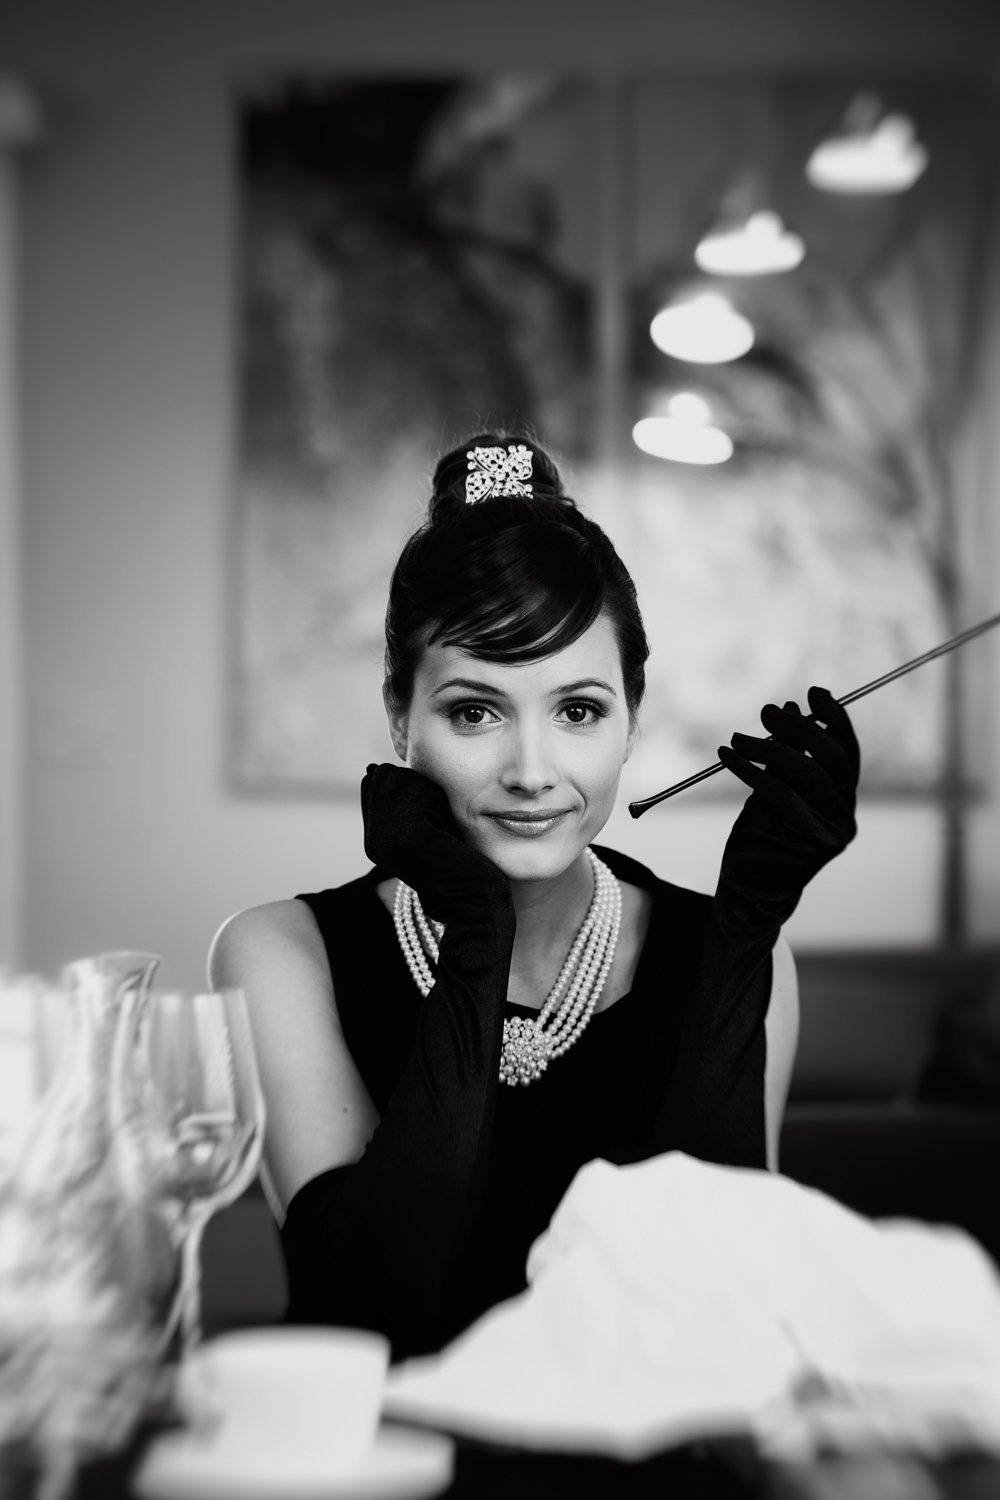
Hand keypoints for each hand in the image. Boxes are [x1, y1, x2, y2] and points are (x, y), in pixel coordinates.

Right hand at [361, 763, 508, 924]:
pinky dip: (437, 799)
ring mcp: (385, 838)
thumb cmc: (462, 861)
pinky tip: (446, 828)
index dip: (410, 786)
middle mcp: (373, 839)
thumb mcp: (429, 826)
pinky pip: (417, 788)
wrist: (474, 903)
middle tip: (439, 823)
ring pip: (401, 777)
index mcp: (374, 839)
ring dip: (429, 792)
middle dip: (417, 785)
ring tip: (442, 827)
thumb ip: (406, 801)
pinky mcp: (406, 835)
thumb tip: (376, 767)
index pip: (377, 779)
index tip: (432, 819)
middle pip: (386, 774)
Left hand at [715, 686, 858, 931]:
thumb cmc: (763, 836)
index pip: (847, 751)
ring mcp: (830, 830)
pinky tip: (727, 756)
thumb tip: (790, 709)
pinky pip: (779, 794)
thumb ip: (787, 754)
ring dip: (768, 747)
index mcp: (842, 798)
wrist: (751, 888)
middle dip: (800, 728)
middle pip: (833, 758)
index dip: (835, 718)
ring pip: (806, 773)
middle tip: (766, 712)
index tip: (814, 692)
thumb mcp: (775, 787)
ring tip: (737, 738)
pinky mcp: (807, 841)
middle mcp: (844, 813)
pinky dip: (750, 770)